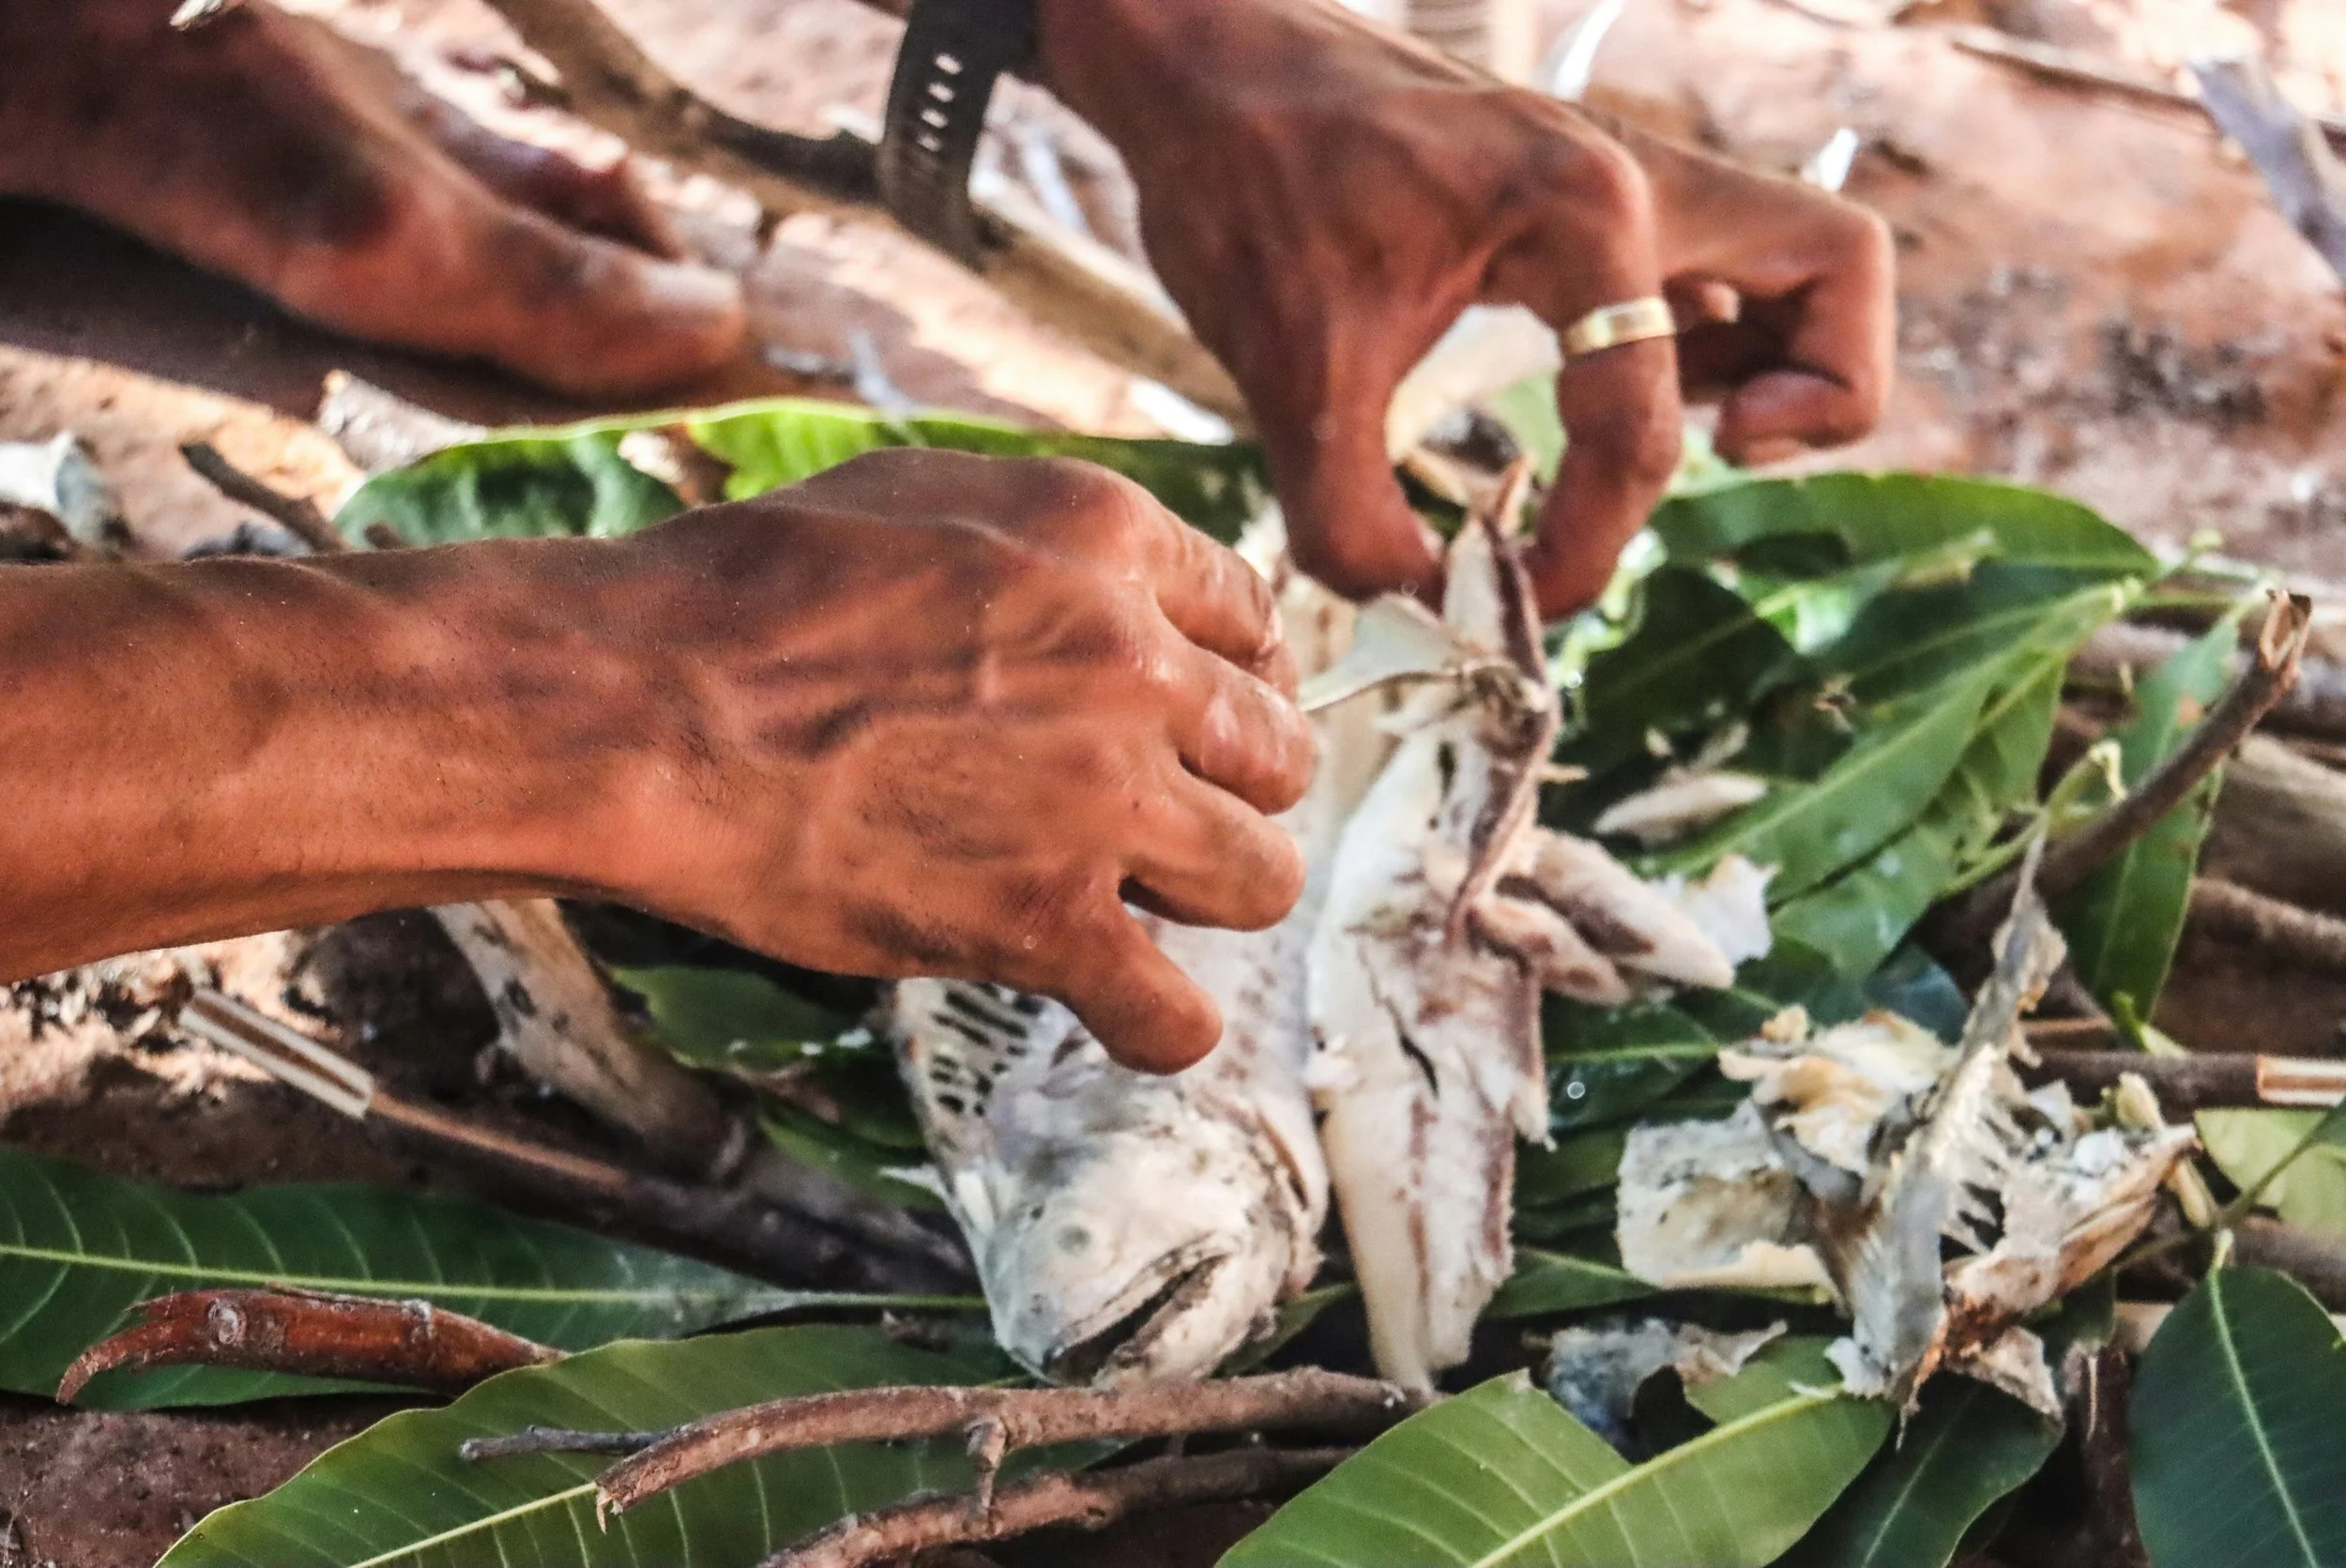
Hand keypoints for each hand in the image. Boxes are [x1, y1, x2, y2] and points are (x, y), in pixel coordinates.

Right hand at [0, 452, 1304, 1076]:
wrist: (637, 702)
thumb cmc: (741, 593)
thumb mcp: (918, 494)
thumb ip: (1044, 539)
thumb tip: (1112, 582)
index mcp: (1106, 539)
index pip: (1254, 620)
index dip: (1227, 683)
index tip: (1194, 724)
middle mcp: (1133, 659)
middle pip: (1275, 755)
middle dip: (1224, 791)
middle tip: (1157, 818)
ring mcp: (1099, 796)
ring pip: (1259, 878)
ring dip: (1209, 898)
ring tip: (1140, 905)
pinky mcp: (1043, 918)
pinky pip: (1176, 1014)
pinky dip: (1160, 1026)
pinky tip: (1123, 1010)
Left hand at [1038, 0, 1894, 616]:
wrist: (1204, 67)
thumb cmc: (1244, 186)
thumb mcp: (1285, 378)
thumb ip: (1352, 525)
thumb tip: (1426, 615)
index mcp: (1579, 211)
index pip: (1642, 424)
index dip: (1590, 544)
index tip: (1517, 596)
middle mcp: (1637, 177)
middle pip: (1840, 268)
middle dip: (1822, 391)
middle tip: (1725, 455)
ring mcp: (1630, 176)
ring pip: (1807, 254)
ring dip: (1784, 357)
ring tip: (1688, 432)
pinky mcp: (1599, 195)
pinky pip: (1722, 262)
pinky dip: (1717, 337)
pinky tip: (1618, 396)